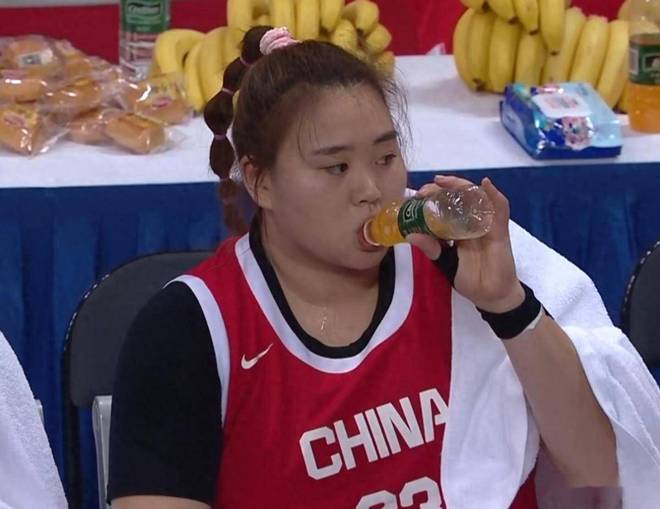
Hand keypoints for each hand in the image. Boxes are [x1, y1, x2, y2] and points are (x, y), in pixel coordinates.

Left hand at [407, 175, 524, 312]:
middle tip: (427, 188)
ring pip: (476, 197)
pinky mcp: (500, 231)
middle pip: (458, 197)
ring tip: (446, 181)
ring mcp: (486, 224)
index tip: (417, 196)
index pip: (444, 206)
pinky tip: (484, 184)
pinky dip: (493, 195)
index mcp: (456, 228)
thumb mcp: (445, 263)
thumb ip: (432, 249)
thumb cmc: (470, 279)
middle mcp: (470, 222)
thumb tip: (411, 236)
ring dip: (462, 186)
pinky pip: (499, 210)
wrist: (491, 296)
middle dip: (443, 189)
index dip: (432, 198)